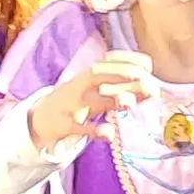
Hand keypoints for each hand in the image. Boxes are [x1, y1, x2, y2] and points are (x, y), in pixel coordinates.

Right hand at [27, 51, 154, 153]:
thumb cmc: (77, 101)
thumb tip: (153, 90)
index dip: (129, 60)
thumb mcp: (97, 92)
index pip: (110, 61)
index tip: (149, 64)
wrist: (40, 118)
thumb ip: (122, 90)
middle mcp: (81, 85)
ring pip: (94, 100)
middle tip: (148, 83)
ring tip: (130, 102)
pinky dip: (94, 130)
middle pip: (102, 76)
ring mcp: (72, 104)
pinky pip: (79, 127)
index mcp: (89, 74)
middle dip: (125, 77)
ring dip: (112, 100)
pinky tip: (109, 133)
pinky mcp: (65, 125)